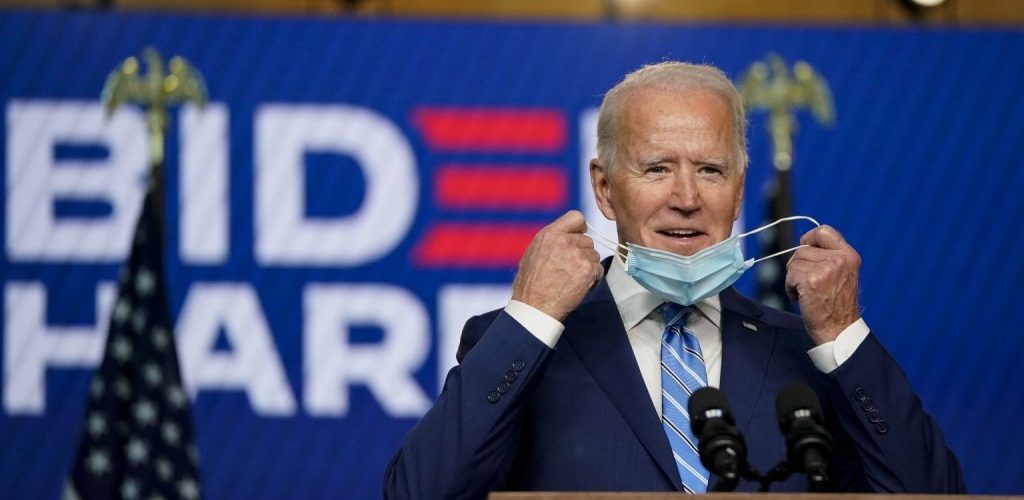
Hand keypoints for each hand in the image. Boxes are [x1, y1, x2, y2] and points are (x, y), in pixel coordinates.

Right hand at [512, 210, 602, 321]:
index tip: (577, 237)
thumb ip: (552, 240)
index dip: (580, 228)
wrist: (535, 306)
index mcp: (550, 234)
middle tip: (570, 267)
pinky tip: (579, 284)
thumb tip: (567, 236)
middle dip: (582, 252)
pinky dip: (593, 277)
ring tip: (572, 277)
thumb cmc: (531, 283)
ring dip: (587, 265)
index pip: (576, 217)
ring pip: (594, 254)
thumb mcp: (534, 252)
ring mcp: (577, 255)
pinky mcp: (587, 269)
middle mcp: (564, 241)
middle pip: (587, 239)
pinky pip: (598, 269)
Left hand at [785, 225, 861, 344]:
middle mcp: (840, 259)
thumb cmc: (836, 305)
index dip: (809, 238)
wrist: (839, 330)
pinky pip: (790, 275)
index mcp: (849, 256)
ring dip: (794, 278)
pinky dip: (790, 288)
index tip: (805, 248)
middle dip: (799, 264)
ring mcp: (826, 269)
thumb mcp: (842, 275)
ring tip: (806, 292)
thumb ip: (829, 257)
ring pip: (794, 262)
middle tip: (807, 281)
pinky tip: (802, 298)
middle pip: (803, 249)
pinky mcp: (812, 280)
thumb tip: (803, 244)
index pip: (824, 231)